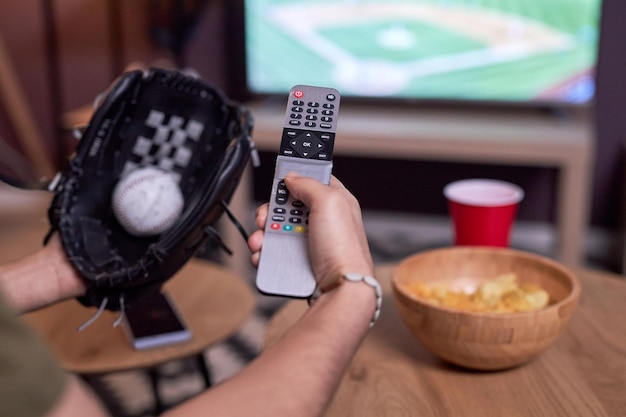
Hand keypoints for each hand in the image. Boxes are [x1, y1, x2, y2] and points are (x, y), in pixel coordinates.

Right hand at [248, 173, 373, 286]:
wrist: (341, 288)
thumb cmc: (343, 248)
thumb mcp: (329, 202)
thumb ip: (309, 184)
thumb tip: (292, 177)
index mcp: (335, 201)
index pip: (311, 182)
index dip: (293, 182)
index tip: (279, 188)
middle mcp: (323, 220)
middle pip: (289, 207)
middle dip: (271, 212)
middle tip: (264, 219)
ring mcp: (312, 241)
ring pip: (279, 230)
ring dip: (263, 234)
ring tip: (260, 242)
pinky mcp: (301, 260)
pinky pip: (278, 252)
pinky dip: (266, 252)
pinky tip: (263, 255)